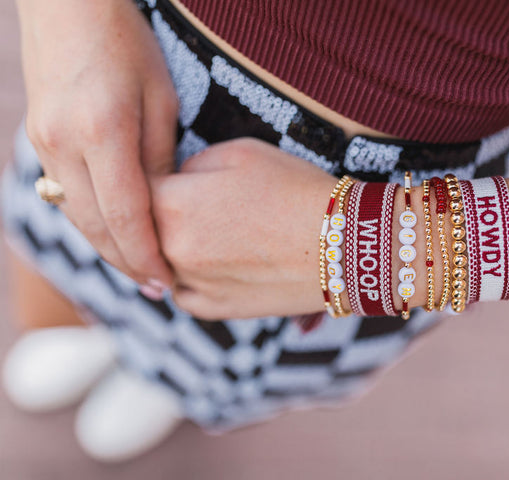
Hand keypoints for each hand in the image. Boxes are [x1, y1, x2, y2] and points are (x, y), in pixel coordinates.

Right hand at [18, 0, 175, 291]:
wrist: (66, 3)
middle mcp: (65, 145)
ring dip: (107, 247)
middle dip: (127, 262)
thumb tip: (164, 208)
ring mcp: (44, 143)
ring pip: (76, 216)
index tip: (167, 281)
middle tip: (157, 288)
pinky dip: (90, 220)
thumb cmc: (127, 45)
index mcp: (103, 133)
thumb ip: (159, 159)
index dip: (147, 256)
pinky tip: (113, 234)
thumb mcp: (160, 100)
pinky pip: (65, 195)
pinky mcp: (38, 140)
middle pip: (97, 226)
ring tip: (138, 270)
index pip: (127, 216)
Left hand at [151, 138, 337, 318]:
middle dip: (160, 211)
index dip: (149, 174)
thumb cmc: (295, 190)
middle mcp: (171, 251)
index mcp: (171, 205)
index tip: (163, 169)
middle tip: (191, 199)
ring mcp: (192, 287)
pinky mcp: (215, 311)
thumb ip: (191, 165)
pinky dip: (192, 277)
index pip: (134, 186)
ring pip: (161, 262)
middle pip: (145, 228)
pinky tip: (217, 260)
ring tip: (211, 229)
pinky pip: (184, 292)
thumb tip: (178, 181)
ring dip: (173, 246)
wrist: (344, 244)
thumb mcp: (240, 152)